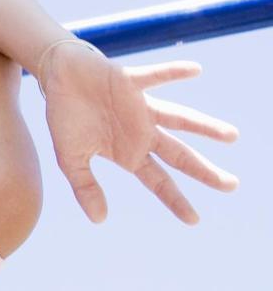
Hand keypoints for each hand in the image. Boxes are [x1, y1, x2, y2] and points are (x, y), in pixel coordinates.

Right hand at [40, 45, 238, 223]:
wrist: (59, 78)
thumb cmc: (67, 118)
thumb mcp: (70, 160)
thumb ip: (85, 188)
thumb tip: (100, 220)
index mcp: (129, 153)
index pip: (159, 181)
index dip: (176, 200)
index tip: (194, 220)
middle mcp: (142, 132)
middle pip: (179, 156)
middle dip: (204, 171)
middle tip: (231, 186)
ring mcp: (140, 107)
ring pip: (179, 119)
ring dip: (203, 127)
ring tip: (232, 136)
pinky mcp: (130, 81)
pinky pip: (155, 76)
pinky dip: (173, 72)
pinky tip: (196, 70)